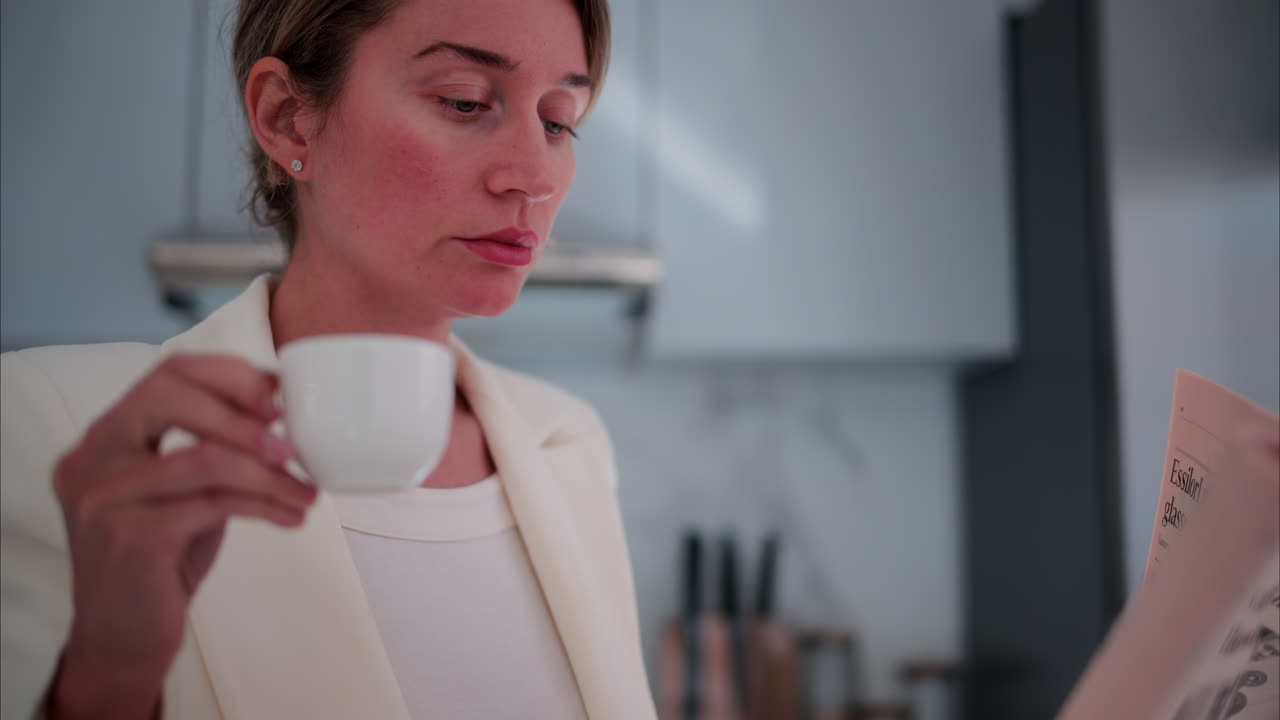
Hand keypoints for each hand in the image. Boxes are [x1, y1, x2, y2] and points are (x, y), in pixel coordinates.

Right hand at [45, 354, 316, 718]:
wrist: (121, 641)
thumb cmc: (160, 561)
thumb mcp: (183, 493)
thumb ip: (211, 449)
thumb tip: (278, 407)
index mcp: (105, 438)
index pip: (165, 374)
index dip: (227, 375)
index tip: (276, 396)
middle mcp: (93, 458)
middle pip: (171, 396)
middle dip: (242, 413)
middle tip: (290, 440)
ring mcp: (105, 496)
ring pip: (204, 456)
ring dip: (269, 472)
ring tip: (306, 491)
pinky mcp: (130, 535)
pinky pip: (213, 502)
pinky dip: (264, 504)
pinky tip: (291, 515)